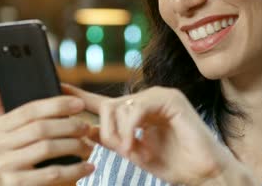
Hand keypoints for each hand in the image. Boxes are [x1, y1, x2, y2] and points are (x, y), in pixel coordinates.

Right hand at [0, 71, 94, 185]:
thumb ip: (2, 105)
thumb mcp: (6, 134)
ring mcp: (2, 166)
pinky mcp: (15, 184)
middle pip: (41, 128)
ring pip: (48, 148)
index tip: (80, 103)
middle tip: (87, 127)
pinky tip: (88, 166)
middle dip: (70, 125)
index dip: (57, 104)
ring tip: (89, 146)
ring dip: (75, 146)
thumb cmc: (15, 159)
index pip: (29, 110)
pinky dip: (75, 170)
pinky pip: (52, 173)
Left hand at [63, 84, 254, 184]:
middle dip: (106, 129)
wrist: (202, 172)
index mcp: (138, 111)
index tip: (58, 90)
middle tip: (119, 149)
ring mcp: (159, 96)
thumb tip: (87, 129)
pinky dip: (131, 129)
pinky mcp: (170, 99)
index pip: (105, 102)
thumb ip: (113, 138)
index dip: (81, 97)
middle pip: (109, 105)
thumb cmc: (173, 163)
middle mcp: (148, 99)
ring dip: (119, 133)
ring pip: (120, 107)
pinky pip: (137, 109)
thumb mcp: (135, 151)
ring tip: (129, 151)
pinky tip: (135, 145)